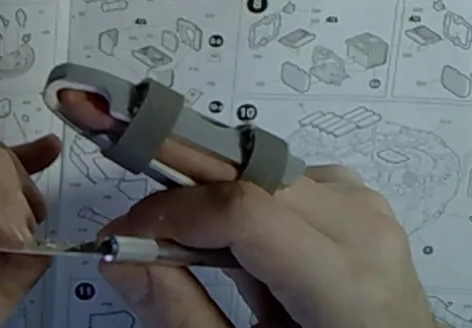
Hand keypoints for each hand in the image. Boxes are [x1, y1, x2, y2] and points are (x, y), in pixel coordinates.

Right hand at [57, 90, 433, 327]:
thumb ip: (184, 313)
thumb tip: (121, 258)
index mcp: (348, 282)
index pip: (245, 210)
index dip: (171, 212)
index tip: (123, 232)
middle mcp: (362, 227)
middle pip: (246, 175)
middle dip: (173, 177)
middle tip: (109, 159)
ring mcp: (363, 205)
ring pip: (257, 167)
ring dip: (205, 189)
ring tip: (166, 228)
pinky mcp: (353, 197)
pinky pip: (279, 177)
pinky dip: (239, 196)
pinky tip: (226, 239)